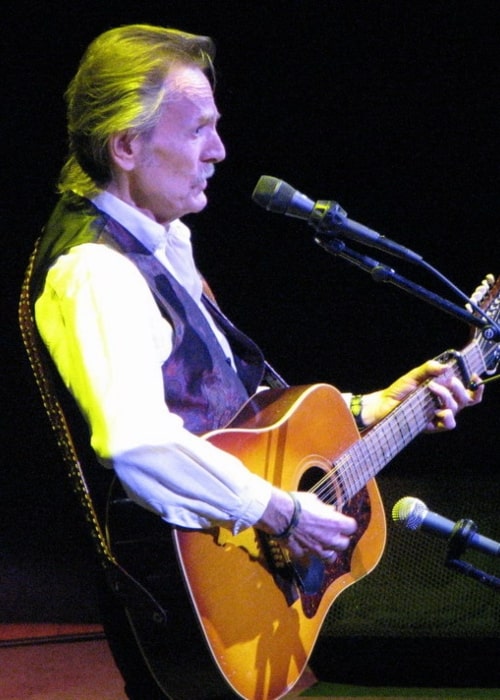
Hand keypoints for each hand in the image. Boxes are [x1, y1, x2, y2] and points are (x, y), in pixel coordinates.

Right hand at [258, 488, 356, 561]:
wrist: (279, 513)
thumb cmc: (297, 504)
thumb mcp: (314, 500)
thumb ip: (325, 509)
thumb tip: (329, 510)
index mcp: (335, 523)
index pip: (352, 527)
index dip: (347, 524)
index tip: (343, 521)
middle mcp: (329, 539)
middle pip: (344, 545)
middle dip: (341, 539)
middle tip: (335, 533)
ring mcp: (316, 548)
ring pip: (330, 557)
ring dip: (329, 551)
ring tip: (324, 544)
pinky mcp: (303, 553)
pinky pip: (309, 556)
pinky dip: (309, 552)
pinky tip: (305, 545)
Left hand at [360, 360, 482, 430]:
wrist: (384, 404)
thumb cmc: (400, 390)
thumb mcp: (414, 375)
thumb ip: (429, 368)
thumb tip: (446, 367)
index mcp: (445, 392)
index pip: (468, 391)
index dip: (476, 386)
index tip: (475, 377)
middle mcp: (445, 404)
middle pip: (465, 398)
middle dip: (458, 387)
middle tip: (445, 380)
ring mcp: (439, 415)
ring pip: (456, 407)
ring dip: (446, 395)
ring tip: (430, 387)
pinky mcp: (433, 426)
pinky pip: (449, 423)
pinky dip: (447, 415)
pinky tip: (438, 409)